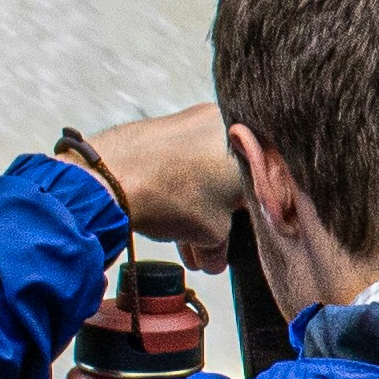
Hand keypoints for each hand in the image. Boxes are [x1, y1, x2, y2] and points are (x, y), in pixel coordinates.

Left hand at [68, 105, 243, 266]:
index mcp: (252, 139)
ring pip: (203, 172)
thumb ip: (222, 245)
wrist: (112, 176)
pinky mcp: (162, 128)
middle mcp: (224, 122)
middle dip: (219, 216)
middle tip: (211, 244)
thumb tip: (214, 257)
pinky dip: (178, 190)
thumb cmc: (171, 194)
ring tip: (185, 243)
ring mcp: (191, 121)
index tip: (244, 236)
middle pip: (230, 178)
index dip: (255, 218)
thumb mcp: (214, 232)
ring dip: (195, 209)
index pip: (265, 185)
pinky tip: (168, 222)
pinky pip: (180, 162)